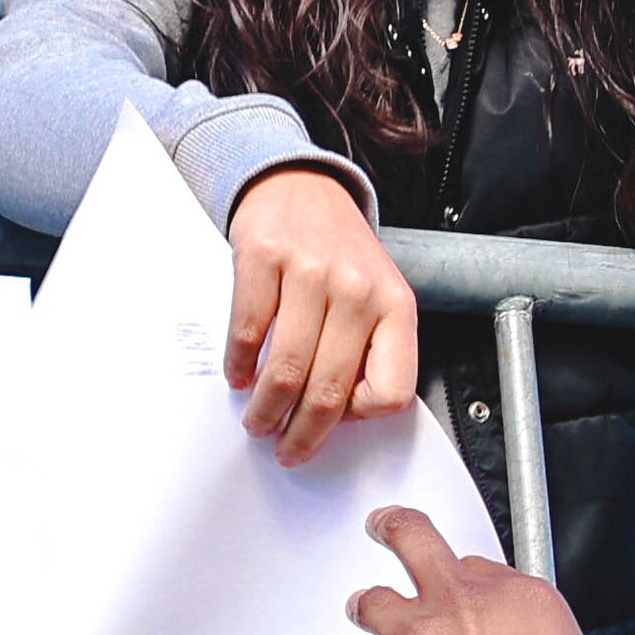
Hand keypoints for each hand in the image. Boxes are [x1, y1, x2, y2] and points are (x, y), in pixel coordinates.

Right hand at [228, 167, 418, 467]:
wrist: (302, 187)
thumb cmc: (339, 252)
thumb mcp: (377, 297)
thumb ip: (369, 349)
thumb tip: (337, 415)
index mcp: (396, 306)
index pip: (391, 390)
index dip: (360, 417)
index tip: (337, 422)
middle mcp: (357, 289)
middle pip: (329, 390)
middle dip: (301, 434)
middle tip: (286, 447)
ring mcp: (310, 272)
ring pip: (285, 371)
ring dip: (266, 410)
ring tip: (258, 421)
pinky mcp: (264, 259)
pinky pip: (248, 333)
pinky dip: (238, 366)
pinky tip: (239, 375)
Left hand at [345, 505, 621, 634]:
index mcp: (524, 599)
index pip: (482, 566)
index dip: (471, 586)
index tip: (467, 595)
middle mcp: (467, 605)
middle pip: (414, 537)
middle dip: (394, 529)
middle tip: (384, 528)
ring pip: (372, 599)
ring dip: (368, 608)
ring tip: (365, 614)